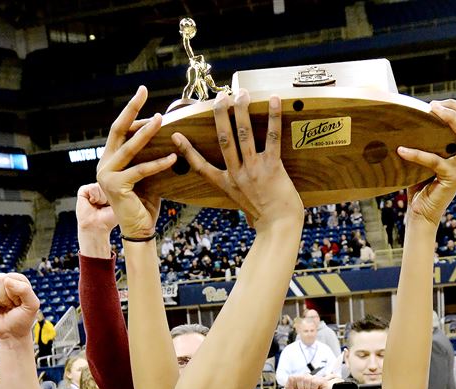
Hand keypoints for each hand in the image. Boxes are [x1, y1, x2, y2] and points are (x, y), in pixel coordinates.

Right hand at [0, 273, 40, 340]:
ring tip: (2, 306)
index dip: (14, 292)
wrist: (12, 334)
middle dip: (4, 297)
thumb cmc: (23, 319)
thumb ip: (25, 290)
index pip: (11, 277)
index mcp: (18, 279)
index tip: (19, 302)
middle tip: (10, 305)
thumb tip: (6, 280)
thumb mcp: (32, 305)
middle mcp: (4, 281)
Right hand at [76, 183, 118, 257]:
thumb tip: (122, 180)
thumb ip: (120, 189)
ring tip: (100, 205)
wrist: (98, 227)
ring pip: (101, 185)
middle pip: (108, 182)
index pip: (116, 181)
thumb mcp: (120, 202)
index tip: (114, 203)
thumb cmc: (109, 218)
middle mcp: (101, 186)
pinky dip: (94, 197)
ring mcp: (92, 188)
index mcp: (110, 189)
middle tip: (106, 205)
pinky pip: (92, 188)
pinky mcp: (83, 190)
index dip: (117, 191)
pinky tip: (93, 203)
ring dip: (102, 198)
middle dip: (109, 194)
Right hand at [96, 86, 177, 238]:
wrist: (139, 229)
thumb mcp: (147, 174)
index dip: (131, 111)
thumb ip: (149, 155)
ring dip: (146, 133)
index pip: (120, 130)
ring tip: (161, 119)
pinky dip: (158, 163)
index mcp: (110, 160)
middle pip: (118, 130)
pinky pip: (140, 170)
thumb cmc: (145, 202)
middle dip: (131, 109)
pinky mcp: (116, 186)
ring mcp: (107, 175)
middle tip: (142, 91)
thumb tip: (166, 131)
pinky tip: (173, 156)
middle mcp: (104, 165)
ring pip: (129, 148)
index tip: (142, 92)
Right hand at [172, 91, 301, 229]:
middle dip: (220, 116)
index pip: (201, 166)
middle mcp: (236, 175)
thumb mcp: (242, 202)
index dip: (187, 151)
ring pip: (244, 135)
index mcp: (226, 184)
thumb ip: (237, 188)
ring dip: (241, 111)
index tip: (176, 135)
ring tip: (241, 93)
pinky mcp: (272, 167)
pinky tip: (273, 101)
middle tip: (220, 97)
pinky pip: (272, 138)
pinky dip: (273, 117)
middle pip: (224, 140)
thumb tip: (235, 180)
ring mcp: (253, 170)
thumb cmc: (264, 217)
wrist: (279, 228)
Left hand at [286, 374, 332, 388]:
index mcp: (300, 380)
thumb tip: (291, 377)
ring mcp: (315, 378)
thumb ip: (288, 386)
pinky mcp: (323, 381)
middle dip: (301, 388)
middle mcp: (308, 377)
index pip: (293, 377)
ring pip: (307, 379)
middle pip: (300, 377)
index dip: (295, 386)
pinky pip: (314, 382)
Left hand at [399, 100, 455, 226]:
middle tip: (432, 105)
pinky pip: (434, 160)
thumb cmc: (420, 185)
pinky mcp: (452, 177)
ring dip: (449, 119)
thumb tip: (408, 117)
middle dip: (454, 108)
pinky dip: (416, 153)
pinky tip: (401, 150)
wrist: (422, 214)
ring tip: (428, 112)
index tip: (434, 104)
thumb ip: (426, 141)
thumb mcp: (425, 158)